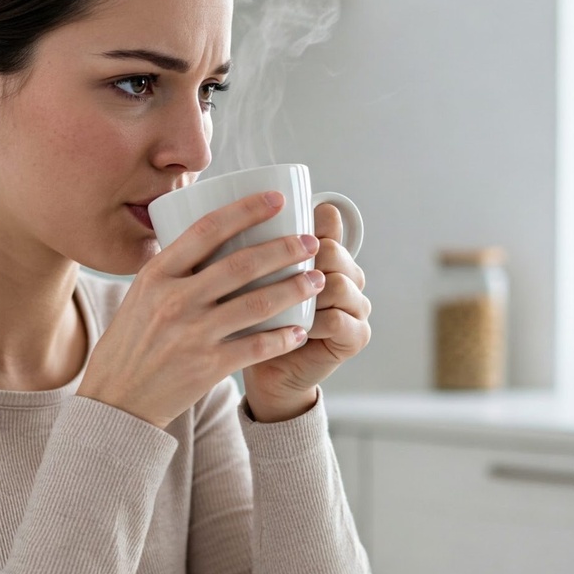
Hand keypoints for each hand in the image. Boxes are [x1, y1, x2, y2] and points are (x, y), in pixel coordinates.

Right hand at [76, 192, 326, 429]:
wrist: (116, 399)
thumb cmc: (131, 343)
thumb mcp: (141, 295)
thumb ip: (173, 270)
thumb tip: (211, 238)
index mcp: (157, 274)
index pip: (207, 230)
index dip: (246, 210)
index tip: (276, 199)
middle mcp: (175, 300)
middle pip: (241, 264)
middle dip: (284, 249)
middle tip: (311, 241)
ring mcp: (193, 334)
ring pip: (257, 304)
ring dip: (293, 289)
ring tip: (317, 280)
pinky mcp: (208, 366)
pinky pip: (257, 347)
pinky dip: (283, 337)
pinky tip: (300, 330)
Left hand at [242, 203, 370, 422]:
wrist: (267, 371)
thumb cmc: (254, 322)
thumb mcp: (247, 280)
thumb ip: (247, 246)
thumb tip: (216, 202)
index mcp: (329, 252)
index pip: (327, 223)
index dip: (301, 225)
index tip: (270, 232)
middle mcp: (350, 275)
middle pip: (333, 250)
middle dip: (300, 259)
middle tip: (264, 277)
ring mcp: (357, 306)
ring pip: (337, 284)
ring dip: (305, 292)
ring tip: (276, 303)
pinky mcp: (356, 337)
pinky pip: (338, 322)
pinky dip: (314, 323)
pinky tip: (293, 328)